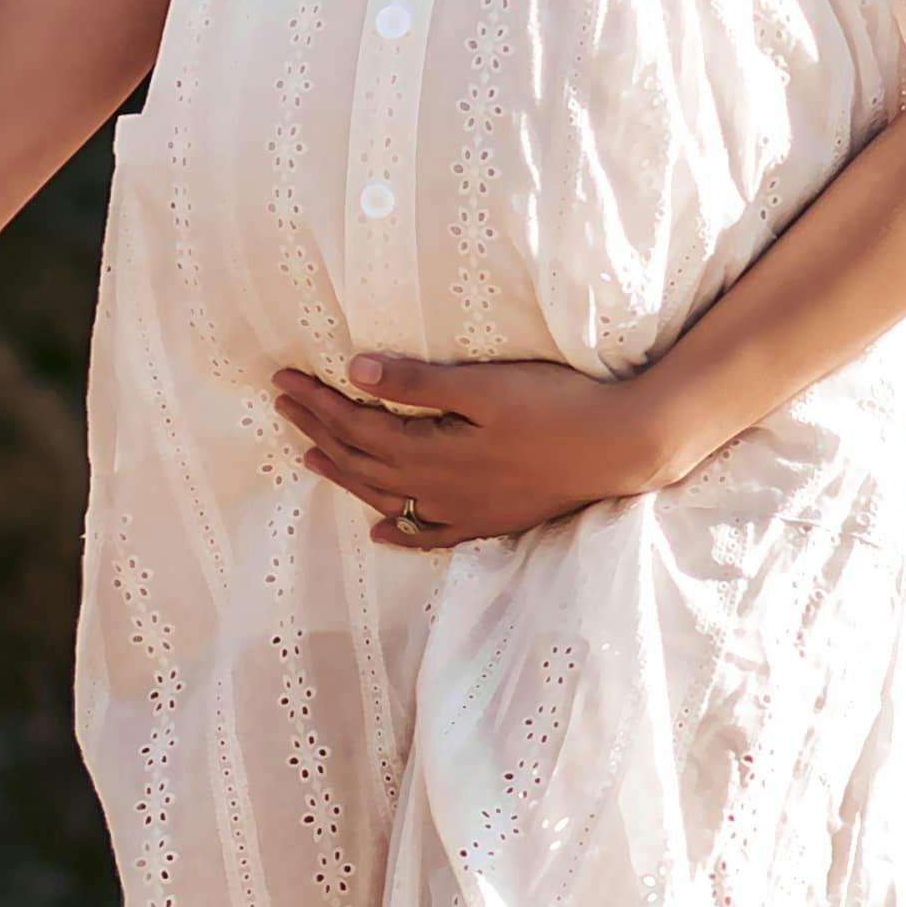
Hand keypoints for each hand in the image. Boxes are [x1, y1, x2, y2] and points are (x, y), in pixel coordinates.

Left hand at [274, 348, 668, 550]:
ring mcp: (464, 511)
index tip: (283, 381)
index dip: (317, 403)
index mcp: (432, 452)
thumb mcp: (485, 387)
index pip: (356, 426)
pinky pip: (430, 534)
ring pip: (385, 497)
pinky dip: (398, 531)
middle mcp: (438, 489)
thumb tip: (354, 372)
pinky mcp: (491, 520)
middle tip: (283, 405)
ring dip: (344, 475)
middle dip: (318, 431)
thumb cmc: (558, 407)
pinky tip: (379, 531)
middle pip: (361, 461)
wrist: (623, 449)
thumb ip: (418, 383)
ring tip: (310, 458)